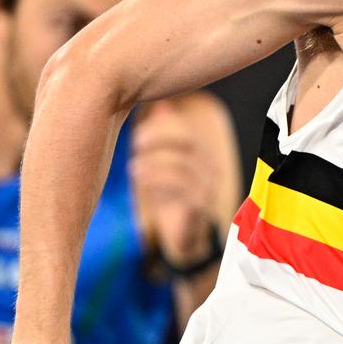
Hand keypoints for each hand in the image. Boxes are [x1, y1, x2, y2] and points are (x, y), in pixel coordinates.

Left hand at [130, 99, 220, 269]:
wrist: (184, 236)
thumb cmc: (171, 197)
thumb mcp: (163, 165)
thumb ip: (163, 138)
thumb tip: (161, 107)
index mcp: (201, 153)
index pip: (185, 129)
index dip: (160, 127)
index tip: (137, 133)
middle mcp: (209, 166)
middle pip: (187, 142)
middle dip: (159, 138)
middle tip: (135, 143)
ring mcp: (207, 186)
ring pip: (181, 165)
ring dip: (153, 163)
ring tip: (133, 168)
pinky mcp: (199, 206)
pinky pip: (179, 188)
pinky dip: (156, 181)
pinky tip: (141, 181)